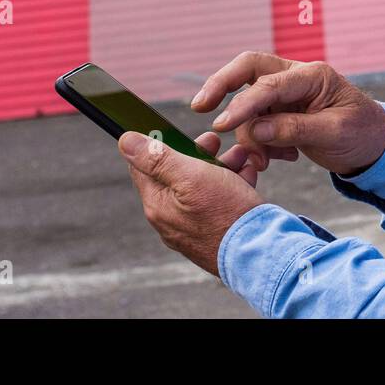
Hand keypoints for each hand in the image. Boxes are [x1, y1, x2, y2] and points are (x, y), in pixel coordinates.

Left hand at [119, 129, 265, 275]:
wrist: (259, 252)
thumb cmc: (226, 214)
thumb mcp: (191, 176)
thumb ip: (157, 159)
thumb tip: (125, 141)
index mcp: (158, 205)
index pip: (143, 167)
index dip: (159, 144)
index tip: (178, 131)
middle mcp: (171, 219)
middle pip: (176, 174)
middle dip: (198, 153)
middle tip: (215, 140)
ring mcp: (193, 227)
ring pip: (202, 186)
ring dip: (221, 165)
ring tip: (241, 155)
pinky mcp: (215, 232)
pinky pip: (218, 202)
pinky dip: (233, 184)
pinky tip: (247, 175)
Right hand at [192, 51, 384, 176]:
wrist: (374, 146)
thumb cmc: (361, 133)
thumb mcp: (334, 134)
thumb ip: (294, 129)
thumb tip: (253, 130)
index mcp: (312, 75)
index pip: (268, 84)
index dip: (242, 104)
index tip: (221, 125)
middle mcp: (295, 77)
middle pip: (248, 70)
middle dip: (221, 85)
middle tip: (200, 107)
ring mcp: (286, 93)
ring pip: (249, 105)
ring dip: (250, 136)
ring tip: (267, 162)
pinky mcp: (280, 112)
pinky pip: (256, 123)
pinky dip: (260, 143)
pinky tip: (279, 158)